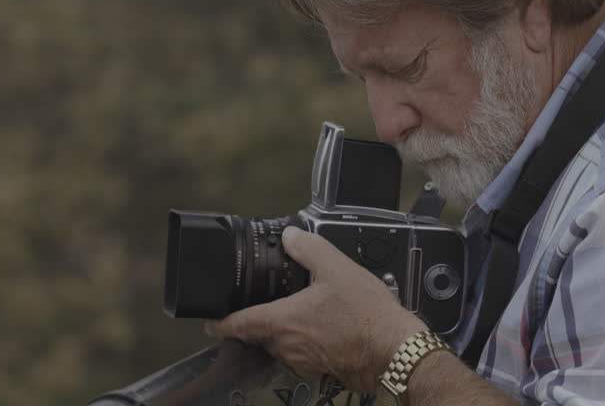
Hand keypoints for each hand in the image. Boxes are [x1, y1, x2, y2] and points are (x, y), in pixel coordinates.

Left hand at [205, 226, 426, 391]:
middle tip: (271, 305)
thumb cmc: (367, 315)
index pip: (239, 324)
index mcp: (284, 321)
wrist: (394, 349)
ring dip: (287, 331)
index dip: (221, 322)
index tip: (210, 322)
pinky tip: (326, 327)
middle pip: (261, 335)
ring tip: (305, 313)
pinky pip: (303, 355)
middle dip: (261, 321)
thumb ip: (310, 248)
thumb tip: (293, 236)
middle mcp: (288, 346)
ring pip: (282, 346)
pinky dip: (306, 341)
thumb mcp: (337, 268)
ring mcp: (304, 361)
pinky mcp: (321, 369)